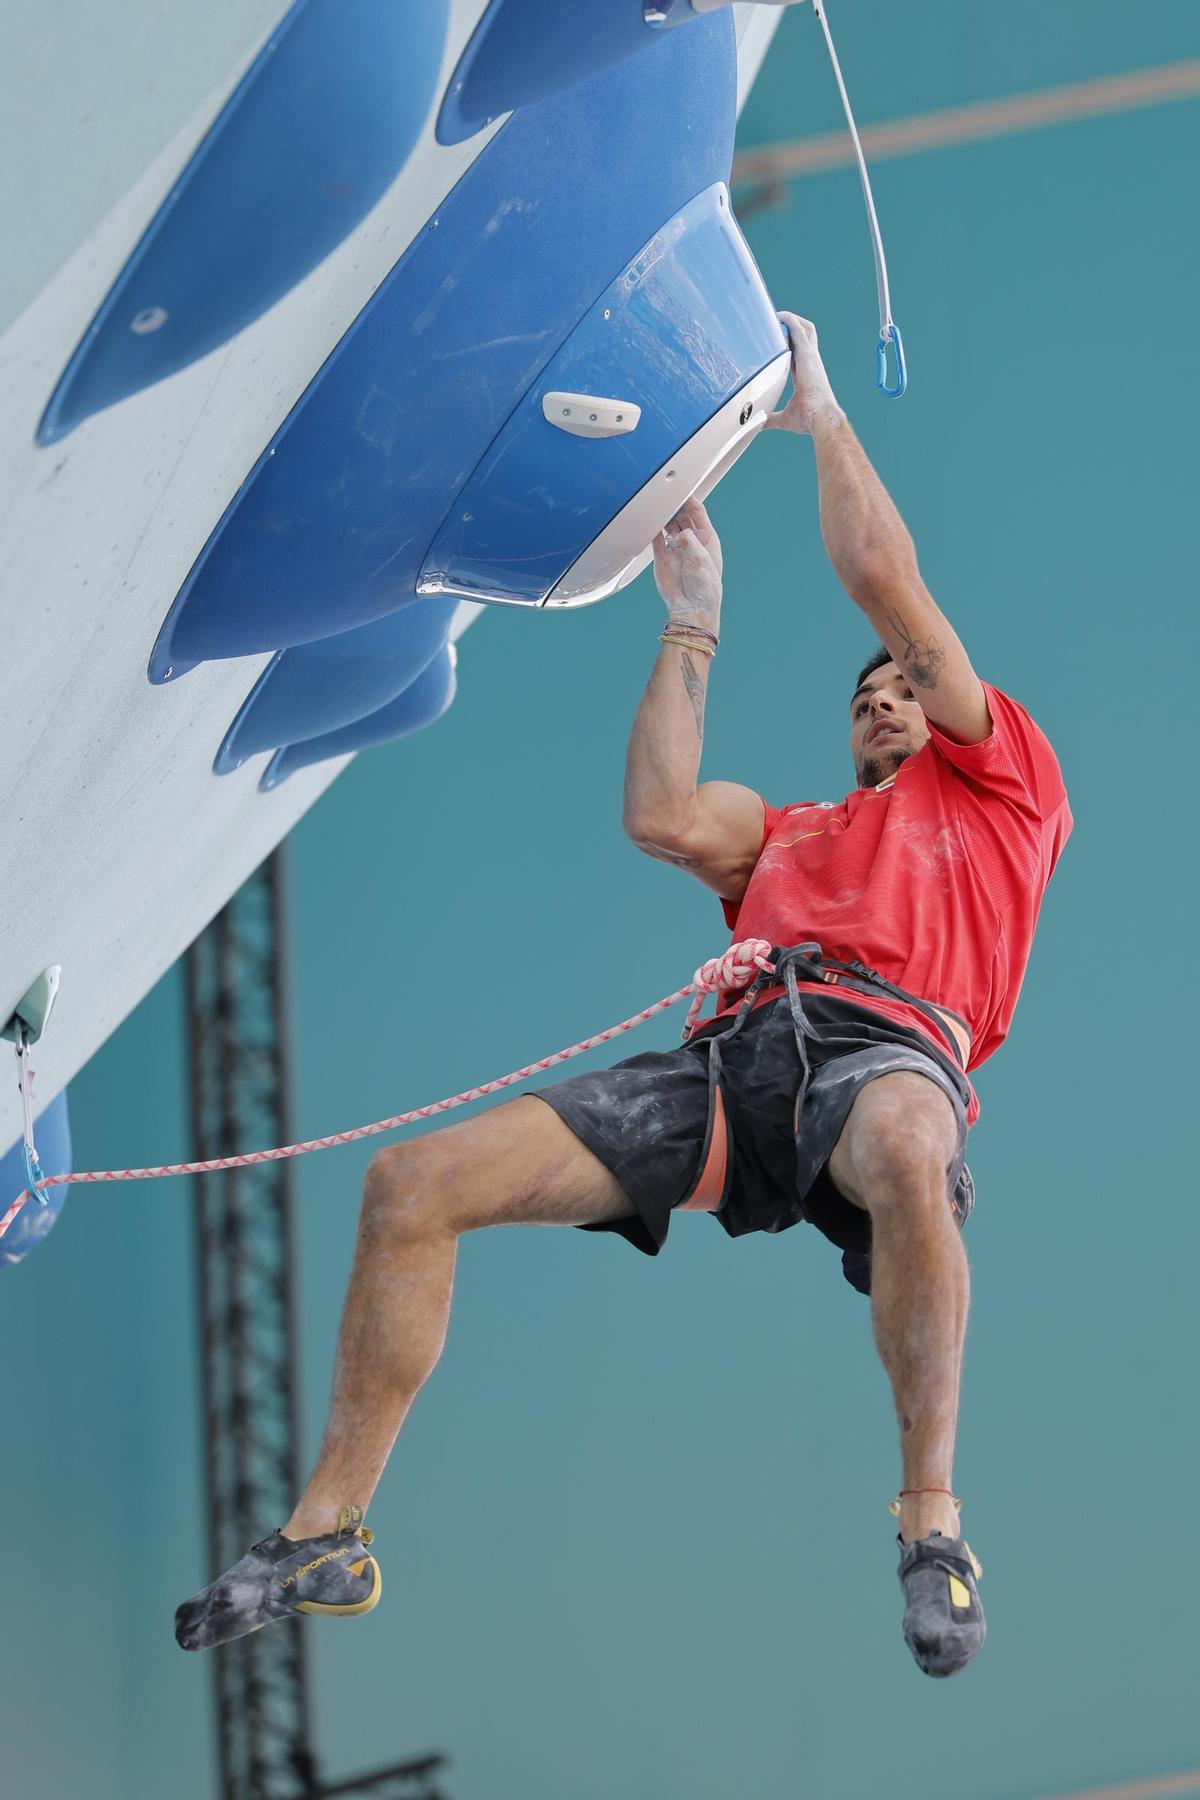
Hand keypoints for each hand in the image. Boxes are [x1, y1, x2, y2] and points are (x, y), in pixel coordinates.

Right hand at [652, 497, 722, 634]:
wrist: (691, 609)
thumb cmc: (704, 588)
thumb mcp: (701, 559)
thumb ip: (690, 541)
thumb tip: (679, 532)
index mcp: (707, 539)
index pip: (698, 513)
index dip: (690, 500)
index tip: (681, 490)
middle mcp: (691, 541)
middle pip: (682, 515)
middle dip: (675, 505)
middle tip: (666, 497)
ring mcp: (676, 548)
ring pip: (668, 525)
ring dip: (663, 516)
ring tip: (656, 507)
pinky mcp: (662, 557)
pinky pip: (656, 538)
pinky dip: (652, 530)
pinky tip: (649, 522)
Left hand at [764, 312, 843, 435]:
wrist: (820, 417)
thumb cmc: (808, 419)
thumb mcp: (784, 418)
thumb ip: (771, 418)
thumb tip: (758, 425)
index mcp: (806, 373)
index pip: (798, 351)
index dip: (789, 342)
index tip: (776, 338)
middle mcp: (810, 362)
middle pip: (805, 334)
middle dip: (792, 325)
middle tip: (774, 322)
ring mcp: (810, 356)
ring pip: (804, 328)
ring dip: (790, 319)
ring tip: (775, 315)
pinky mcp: (807, 354)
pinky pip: (798, 330)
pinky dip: (790, 321)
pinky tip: (779, 316)